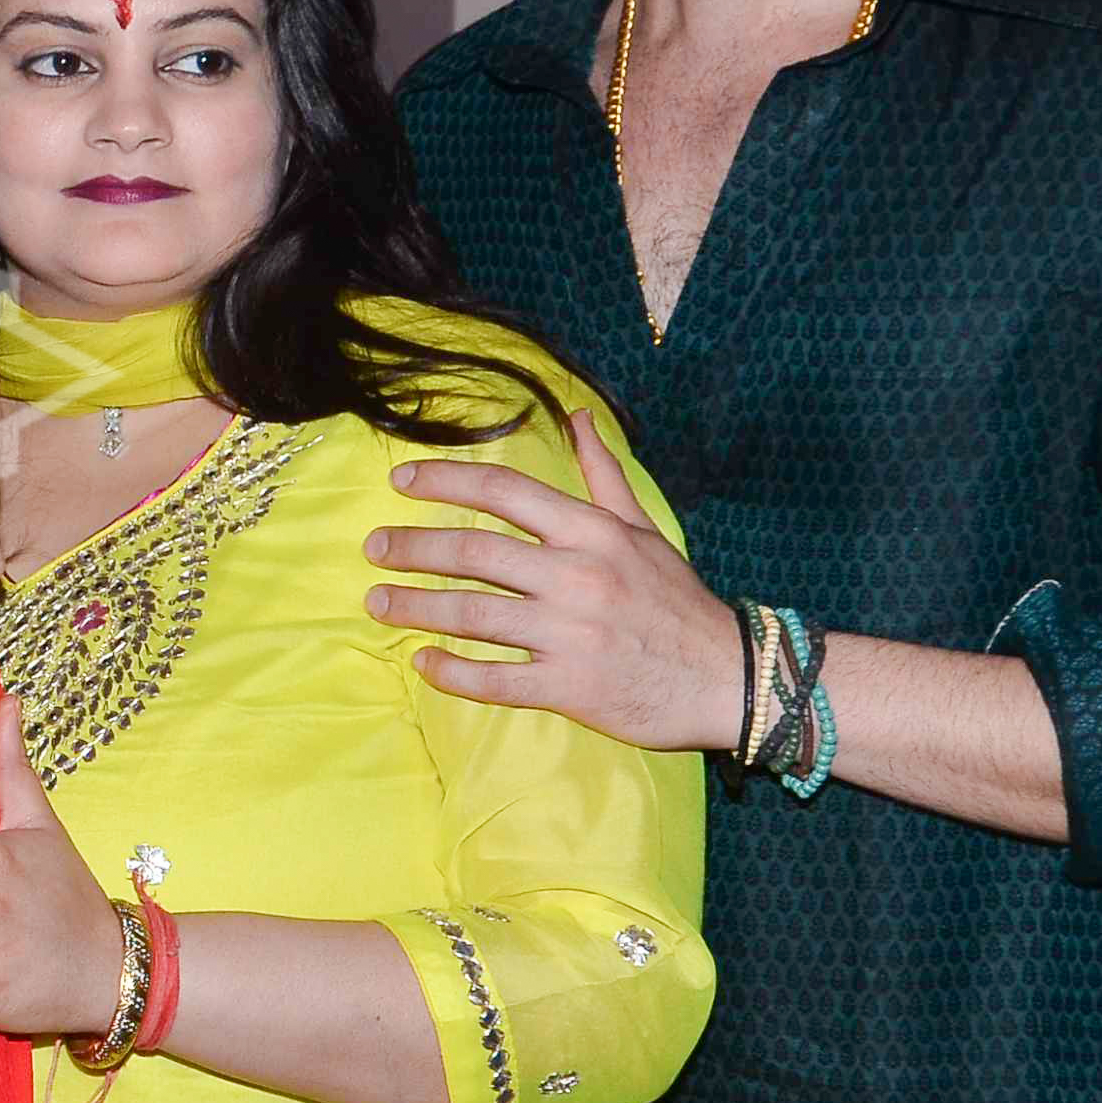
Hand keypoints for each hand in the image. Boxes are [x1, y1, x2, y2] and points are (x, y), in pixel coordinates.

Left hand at [362, 408, 736, 753]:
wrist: (727, 678)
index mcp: (590, 531)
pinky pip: (493, 679)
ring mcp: (569, 634)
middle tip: (373, 548)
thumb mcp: (643, 528)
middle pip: (473, 551)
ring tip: (378, 601)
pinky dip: (451, 672)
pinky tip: (423, 663)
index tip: (400, 482)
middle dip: (412, 547)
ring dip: (414, 606)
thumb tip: (577, 416)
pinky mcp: (568, 687)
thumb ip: (602, 474)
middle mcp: (575, 576)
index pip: (503, 491)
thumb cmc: (677, 601)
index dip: (444, 481)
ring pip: (471, 614)